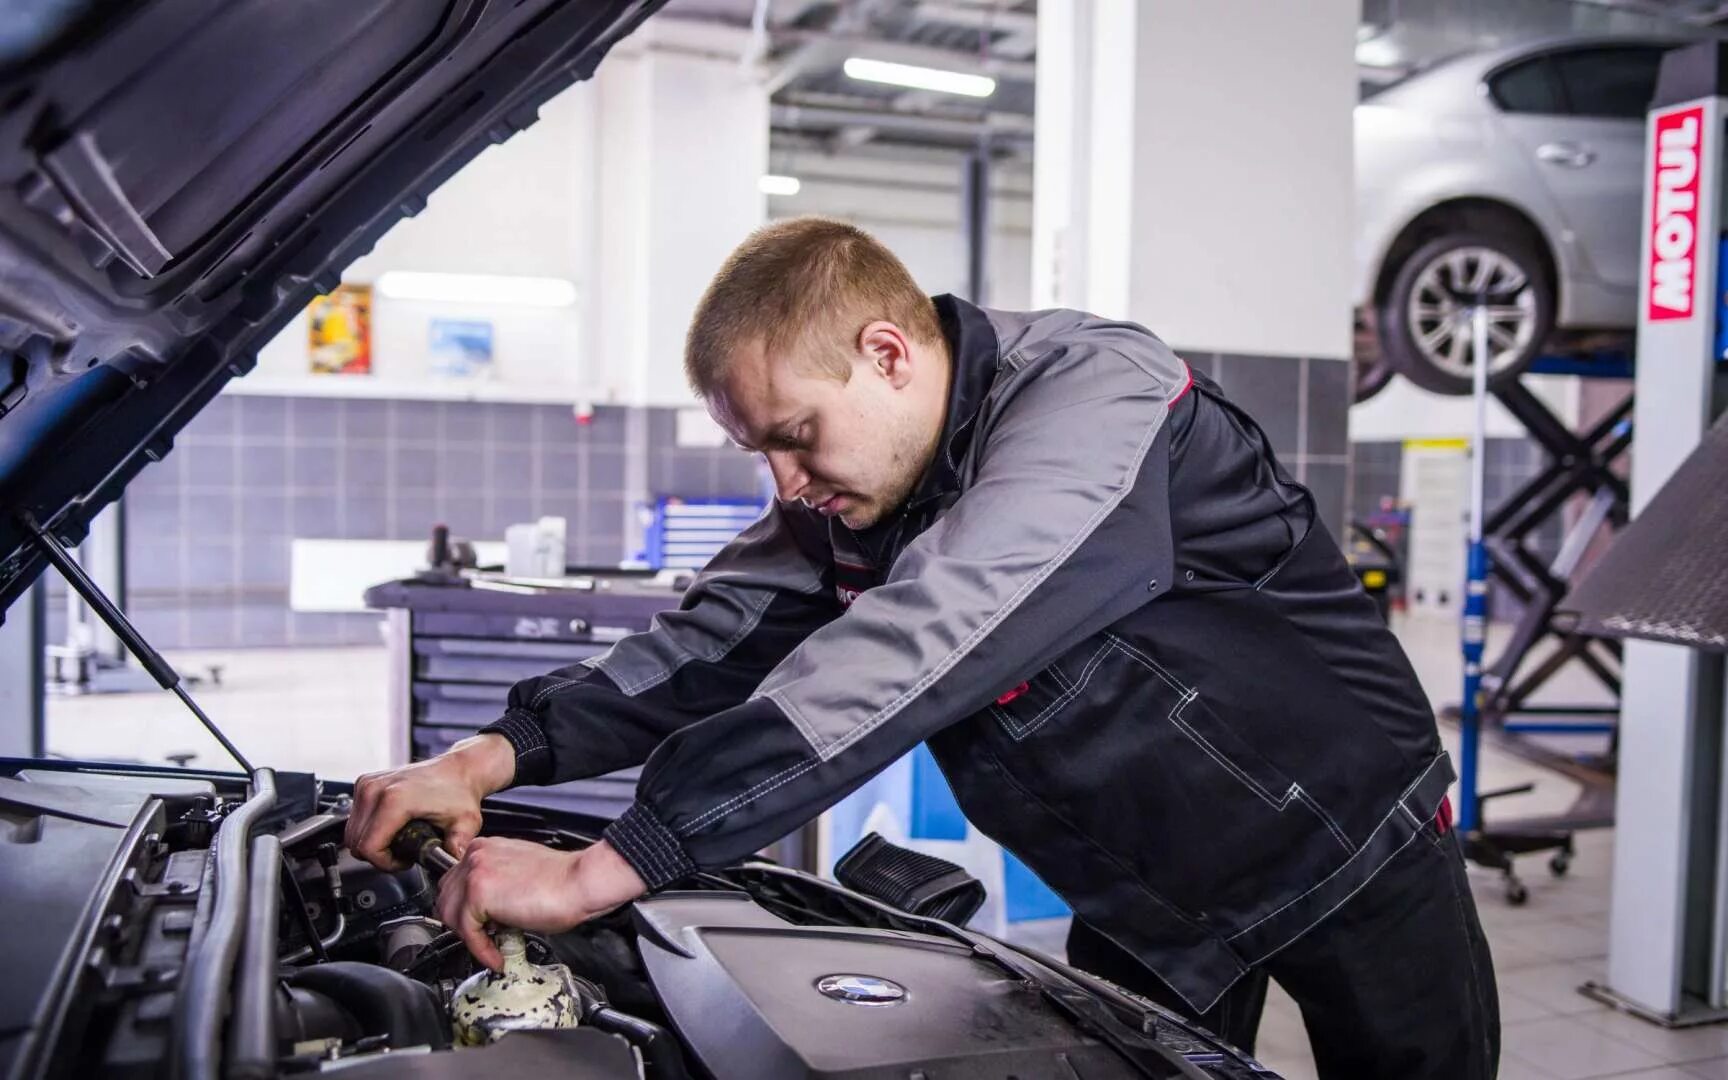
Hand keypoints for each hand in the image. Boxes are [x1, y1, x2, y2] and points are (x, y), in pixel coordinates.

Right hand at [346, 734, 515, 870]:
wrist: (457, 769)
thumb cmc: (459, 792)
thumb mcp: (466, 823)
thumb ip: (458, 846)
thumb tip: (452, 864)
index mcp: (395, 799)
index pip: (369, 847)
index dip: (384, 863)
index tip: (404, 861)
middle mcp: (376, 788)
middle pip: (355, 842)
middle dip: (378, 856)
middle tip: (402, 853)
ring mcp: (368, 784)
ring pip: (352, 832)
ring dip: (371, 843)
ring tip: (398, 842)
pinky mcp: (365, 783)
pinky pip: (355, 819)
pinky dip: (368, 829)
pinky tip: (390, 829)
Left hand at [434, 838, 646, 969]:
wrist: (580, 881)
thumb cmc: (562, 880)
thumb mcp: (518, 876)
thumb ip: (496, 887)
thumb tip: (487, 913)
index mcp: (485, 848)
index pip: (454, 883)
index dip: (464, 911)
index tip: (477, 928)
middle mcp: (476, 855)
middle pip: (446, 899)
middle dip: (462, 925)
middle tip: (483, 941)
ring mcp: (475, 871)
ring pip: (450, 915)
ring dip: (470, 939)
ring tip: (492, 949)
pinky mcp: (479, 892)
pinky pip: (467, 931)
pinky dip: (481, 950)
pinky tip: (497, 956)